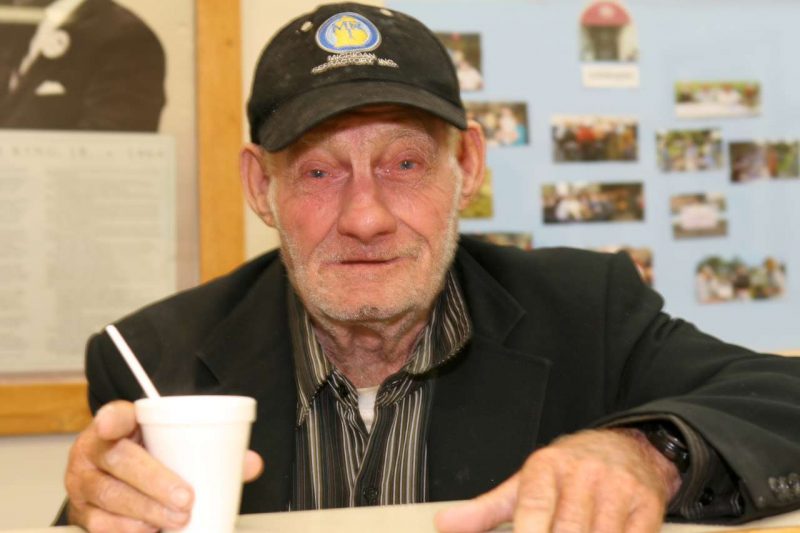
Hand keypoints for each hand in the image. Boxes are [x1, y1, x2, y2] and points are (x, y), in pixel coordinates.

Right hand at [65, 400, 263, 531]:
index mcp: (118, 424)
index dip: (113, 418)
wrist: (116, 475)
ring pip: (111, 496)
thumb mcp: (170, 442)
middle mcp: (93, 450)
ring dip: (147, 511)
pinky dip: (126, 530)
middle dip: (154, 482)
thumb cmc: (149, 454)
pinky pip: (100, 524)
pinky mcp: (81, 512)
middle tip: (185, 499)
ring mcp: (82, 483)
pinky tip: (149, 531)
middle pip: (120, 461)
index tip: (112, 424)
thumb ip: (210, 448)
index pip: (113, 414)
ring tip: (176, 519)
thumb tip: (251, 464)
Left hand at [435, 428, 680, 532]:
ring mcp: (617, 489)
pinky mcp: (648, 506)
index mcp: (546, 467)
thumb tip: (444, 525)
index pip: (532, 508)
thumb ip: (486, 510)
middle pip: (568, 530)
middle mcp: (582, 474)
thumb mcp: (523, 483)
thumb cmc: (566, 471)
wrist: (626, 447)